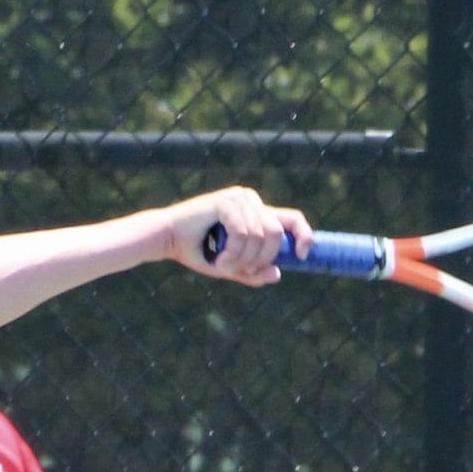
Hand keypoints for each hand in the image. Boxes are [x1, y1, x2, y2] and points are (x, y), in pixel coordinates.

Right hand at [161, 187, 310, 284]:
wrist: (168, 239)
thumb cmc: (199, 252)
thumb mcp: (231, 267)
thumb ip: (253, 272)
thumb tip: (277, 273)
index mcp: (257, 212)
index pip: (292, 218)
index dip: (304, 236)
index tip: (302, 256)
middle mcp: (251, 200)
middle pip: (276, 233)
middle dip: (261, 259)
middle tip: (240, 271)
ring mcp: (239, 198)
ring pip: (259, 236)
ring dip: (242, 260)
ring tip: (223, 265)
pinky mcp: (226, 201)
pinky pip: (243, 233)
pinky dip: (232, 253)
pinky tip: (219, 260)